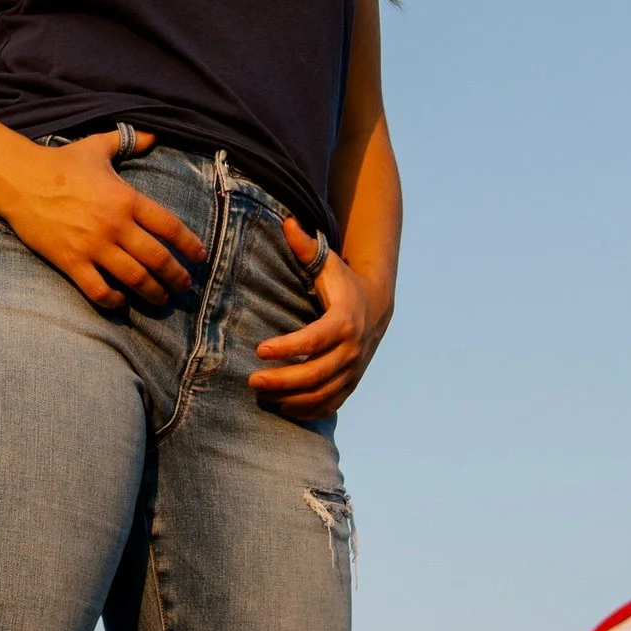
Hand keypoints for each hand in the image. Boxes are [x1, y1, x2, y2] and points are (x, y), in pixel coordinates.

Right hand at [0, 128, 206, 309]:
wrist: (20, 180)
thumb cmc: (61, 163)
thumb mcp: (98, 146)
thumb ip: (130, 140)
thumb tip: (154, 133)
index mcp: (127, 199)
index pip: (170, 227)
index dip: (190, 245)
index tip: (200, 257)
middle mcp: (115, 225)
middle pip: (158, 258)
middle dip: (176, 277)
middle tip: (185, 287)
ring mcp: (93, 246)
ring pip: (134, 278)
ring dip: (154, 293)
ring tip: (163, 300)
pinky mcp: (71, 262)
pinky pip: (99, 290)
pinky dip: (114, 301)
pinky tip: (121, 302)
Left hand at [249, 216, 387, 421]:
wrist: (378, 306)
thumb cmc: (344, 282)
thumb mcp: (328, 264)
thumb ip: (306, 247)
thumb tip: (286, 221)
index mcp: (344, 320)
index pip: (314, 339)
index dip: (288, 347)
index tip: (260, 350)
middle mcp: (351, 350)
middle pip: (315, 373)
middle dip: (282, 380)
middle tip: (252, 380)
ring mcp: (353, 370)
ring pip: (321, 394)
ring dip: (290, 399)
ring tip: (262, 394)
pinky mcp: (351, 384)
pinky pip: (329, 404)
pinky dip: (306, 410)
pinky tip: (282, 407)